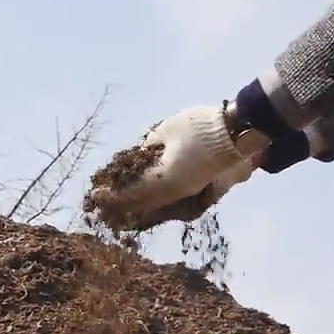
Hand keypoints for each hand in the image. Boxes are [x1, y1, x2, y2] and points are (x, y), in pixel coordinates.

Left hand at [85, 105, 260, 229]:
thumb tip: (139, 159)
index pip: (131, 194)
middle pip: (142, 205)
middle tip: (103, 206)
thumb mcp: (165, 131)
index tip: (96, 195)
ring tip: (121, 207)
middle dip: (122, 206)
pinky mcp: (199, 191)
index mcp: (165, 181)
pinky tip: (146, 199)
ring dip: (138, 206)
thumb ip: (148, 148)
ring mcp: (189, 195)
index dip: (111, 196)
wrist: (238, 132)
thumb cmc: (201, 127)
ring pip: (157, 206)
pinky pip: (170, 201)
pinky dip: (154, 200)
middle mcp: (175, 194)